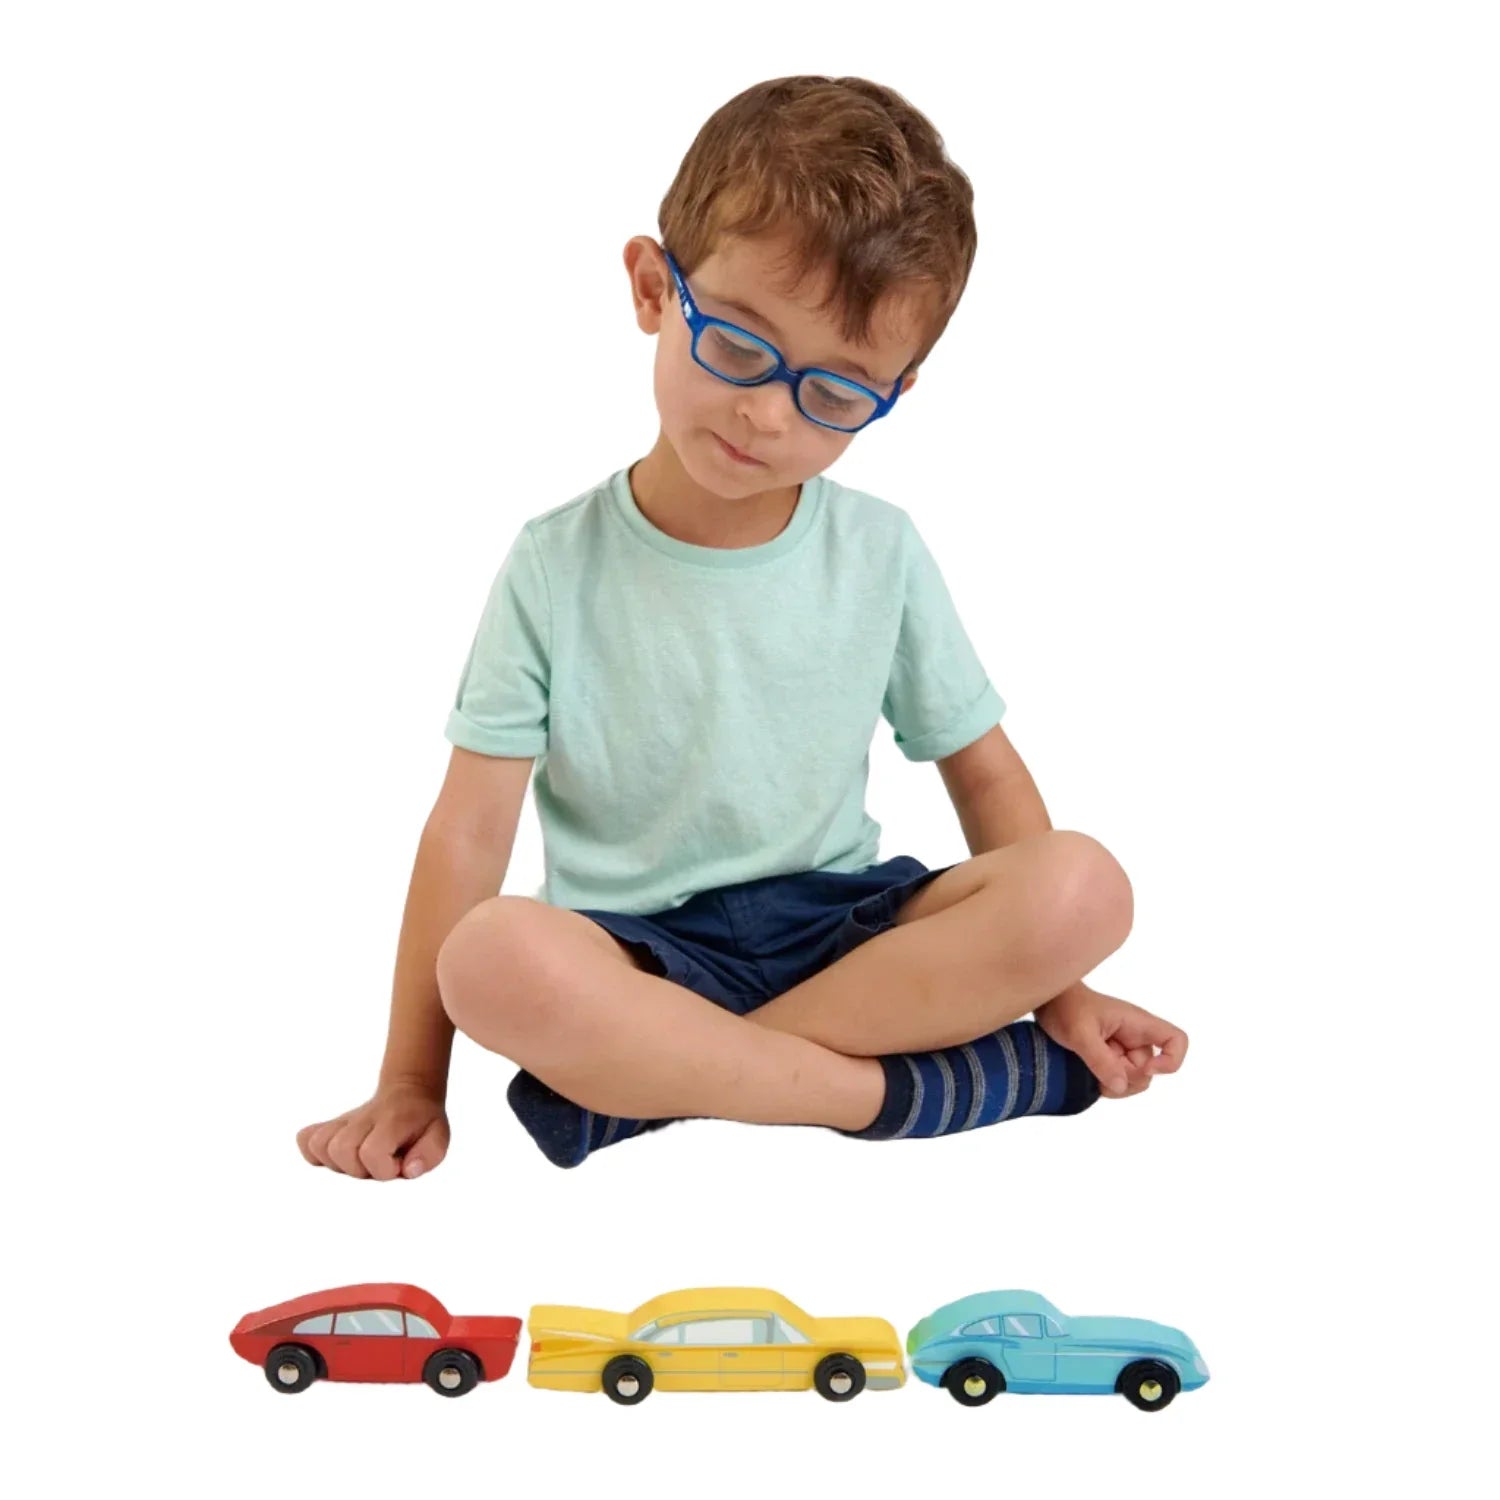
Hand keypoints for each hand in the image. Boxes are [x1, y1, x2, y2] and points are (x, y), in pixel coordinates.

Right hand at [297, 1080, 449, 1179]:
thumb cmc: (422, 1122)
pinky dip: (313, 1151)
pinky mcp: (332, 1125)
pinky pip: (306, 1139)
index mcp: (390, 1122)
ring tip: (357, 1161)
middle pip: (341, 1150)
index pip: (371, 1152)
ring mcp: (345, 1121)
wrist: (409, 1092)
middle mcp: (363, 1120)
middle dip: (359, 1168)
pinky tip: (334, 1157)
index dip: (384, 1168)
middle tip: (377, 1164)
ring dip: (337, 1162)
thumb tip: (408, 1170)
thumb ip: (429, 1155)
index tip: (398, 1165)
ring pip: (320, 1145)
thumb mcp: (439, 1137)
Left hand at [1035, 983, 1187, 1098]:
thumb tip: (1122, 1086)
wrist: (1047, 1001)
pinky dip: (1105, 1084)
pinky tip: (1087, 1075)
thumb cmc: (1065, 1007)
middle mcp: (1135, 1037)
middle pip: (1149, 1072)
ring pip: (1132, 1080)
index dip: (1170, 1060)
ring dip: (1113, 1084)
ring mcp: (1123, 1049)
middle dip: (1126, 1079)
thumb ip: (1101, 1060)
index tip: (1145, 1068)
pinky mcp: (1109, 1058)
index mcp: (1137, 1024)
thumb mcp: (1080, 1033)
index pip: (1176, 1040)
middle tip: (1097, 1070)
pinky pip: (1117, 1080)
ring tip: (1089, 1071)